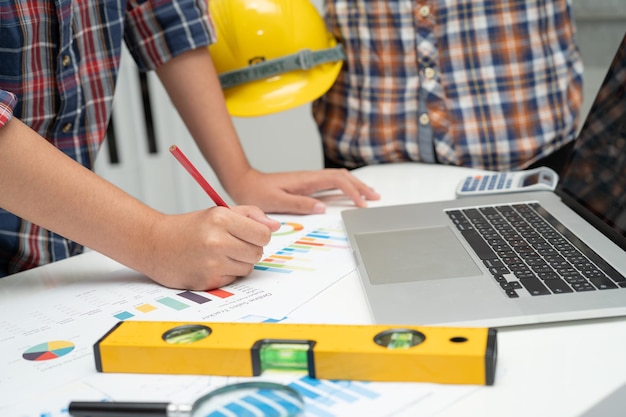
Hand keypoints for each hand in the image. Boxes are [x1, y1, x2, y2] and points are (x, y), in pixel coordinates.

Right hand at [143, 206, 279, 289]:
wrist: (154, 243)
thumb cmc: (189, 227)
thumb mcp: (218, 212)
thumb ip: (250, 215)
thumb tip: (275, 226)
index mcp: (221, 219)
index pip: (263, 234)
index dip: (260, 235)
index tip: (251, 234)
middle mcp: (217, 241)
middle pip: (258, 253)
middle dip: (250, 249)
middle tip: (233, 244)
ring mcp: (211, 263)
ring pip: (248, 268)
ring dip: (239, 262)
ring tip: (220, 254)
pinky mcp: (207, 281)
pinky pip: (233, 279)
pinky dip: (226, 273)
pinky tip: (210, 264)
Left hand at [225, 168, 380, 213]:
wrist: (245, 182)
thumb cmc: (257, 192)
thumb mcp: (276, 201)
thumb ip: (299, 204)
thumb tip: (322, 207)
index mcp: (306, 180)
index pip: (337, 181)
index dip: (352, 191)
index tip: (361, 204)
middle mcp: (310, 177)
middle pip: (343, 177)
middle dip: (361, 186)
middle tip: (375, 198)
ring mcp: (310, 180)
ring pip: (339, 179)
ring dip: (355, 186)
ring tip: (370, 195)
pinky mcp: (307, 185)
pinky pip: (331, 184)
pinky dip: (345, 187)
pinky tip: (349, 194)